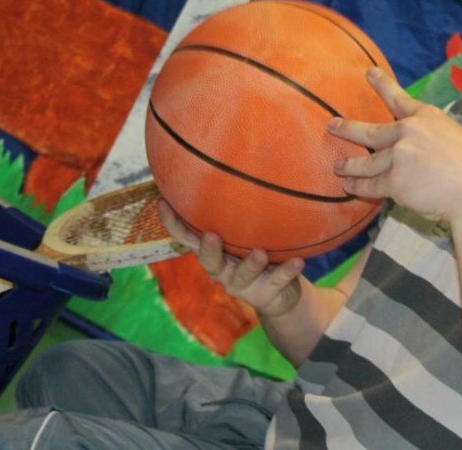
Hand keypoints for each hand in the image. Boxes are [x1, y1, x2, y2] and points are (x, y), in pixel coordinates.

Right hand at [157, 200, 304, 317]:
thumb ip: (238, 214)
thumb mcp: (245, 236)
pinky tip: (299, 260)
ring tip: (260, 253)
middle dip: (209, 250)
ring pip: (243, 276)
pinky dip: (287, 271)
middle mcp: (223, 271)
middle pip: (209, 263)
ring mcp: (244, 286)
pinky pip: (278, 281)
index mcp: (214, 254)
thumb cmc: (259, 255)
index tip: (162, 202)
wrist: (283, 295)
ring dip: (251, 264)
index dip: (173, 224)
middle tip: (211, 235)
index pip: (188, 239)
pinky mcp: (266, 295)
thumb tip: (233, 167)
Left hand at [328, 68, 461, 227]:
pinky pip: (371, 185)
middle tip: (332, 125)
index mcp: (426, 117)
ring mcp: (399, 155)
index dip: (382, 84)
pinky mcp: (394, 180)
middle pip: (370, 131)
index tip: (369, 72)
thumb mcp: (454, 137)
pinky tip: (348, 187)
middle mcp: (408, 131)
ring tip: (338, 167)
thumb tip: (411, 146)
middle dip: (348, 128)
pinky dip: (358, 187)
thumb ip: (430, 136)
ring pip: (366, 162)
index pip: (398, 98)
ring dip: (349, 165)